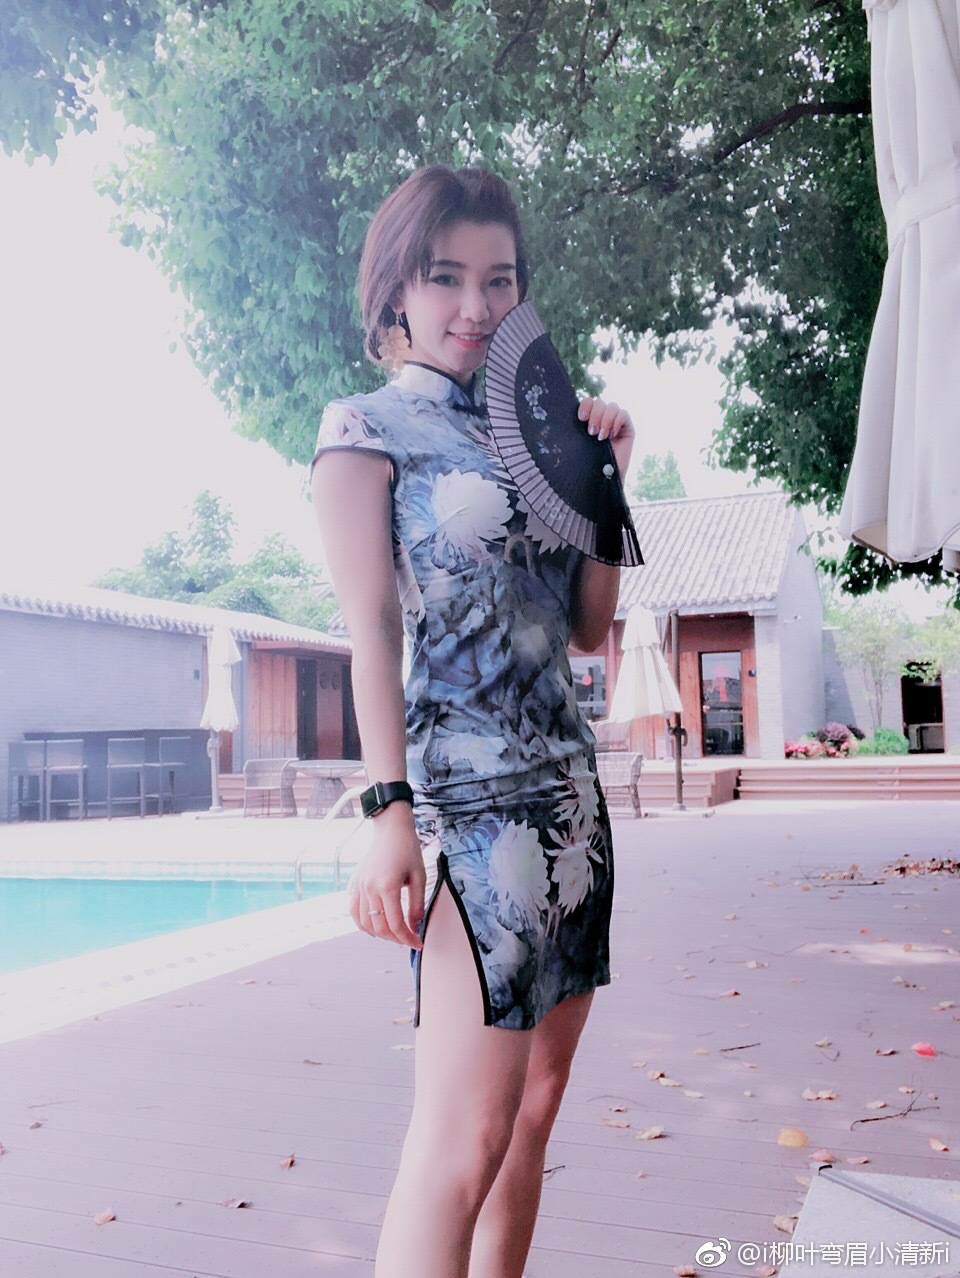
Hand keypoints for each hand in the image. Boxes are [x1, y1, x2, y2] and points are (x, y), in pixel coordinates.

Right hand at [347, 804, 425, 948]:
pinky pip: (353, 911)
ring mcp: (359, 886)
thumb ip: (417, 904)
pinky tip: (375, 925)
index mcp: (387, 886)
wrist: (391, 829)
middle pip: (379, 927)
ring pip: (364, 923)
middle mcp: (369, 888)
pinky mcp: (354, 883)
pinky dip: (363, 923)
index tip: (417, 943)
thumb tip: (414, 926)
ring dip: (379, 934)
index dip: (408, 938)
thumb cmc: (407, 849)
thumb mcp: (419, 877)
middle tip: (408, 939)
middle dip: (395, 938)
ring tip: (393, 934)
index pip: (396, 924)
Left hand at [577, 396, 634, 480]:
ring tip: (601, 437)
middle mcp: (602, 419)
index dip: (585, 405)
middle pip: (599, 402)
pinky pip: (624, 414)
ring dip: (605, 419)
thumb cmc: (588, 464)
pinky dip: (617, 421)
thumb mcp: (578, 443)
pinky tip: (612, 435)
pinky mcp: (627, 429)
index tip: (581, 418)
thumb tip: (574, 415)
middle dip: (595, 415)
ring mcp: (616, 423)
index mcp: (588, 419)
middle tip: (591, 433)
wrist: (603, 480)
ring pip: (612, 406)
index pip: (588, 401)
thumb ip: (576, 428)